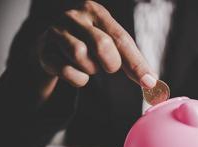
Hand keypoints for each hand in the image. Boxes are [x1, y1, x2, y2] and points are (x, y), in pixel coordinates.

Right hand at [37, 0, 156, 87]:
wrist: (55, 44)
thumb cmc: (90, 43)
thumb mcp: (112, 44)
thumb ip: (133, 60)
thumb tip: (153, 83)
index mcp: (97, 12)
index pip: (121, 39)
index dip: (136, 63)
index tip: (149, 83)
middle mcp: (75, 16)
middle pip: (102, 45)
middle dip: (110, 63)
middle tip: (107, 66)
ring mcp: (57, 31)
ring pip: (81, 57)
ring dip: (91, 69)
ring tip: (88, 64)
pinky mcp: (44, 50)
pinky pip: (67, 72)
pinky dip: (77, 79)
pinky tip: (75, 71)